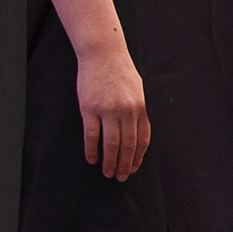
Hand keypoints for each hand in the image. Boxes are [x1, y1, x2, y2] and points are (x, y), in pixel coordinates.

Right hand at [78, 43, 152, 180]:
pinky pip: (91, 135)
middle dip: (125, 165)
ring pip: (110, 144)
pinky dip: (92, 150)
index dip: (137, 157)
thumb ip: (138, 111)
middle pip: (127, 145)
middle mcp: (126, 111)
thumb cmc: (120, 72)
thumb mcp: (137, 91)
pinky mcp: (89, 108)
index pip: (142, 140)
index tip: (132, 168)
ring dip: (110, 162)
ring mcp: (108, 110)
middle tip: (120, 177)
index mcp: (140, 108)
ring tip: (107, 173)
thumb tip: (137, 133)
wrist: (103, 54)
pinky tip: (92, 159)